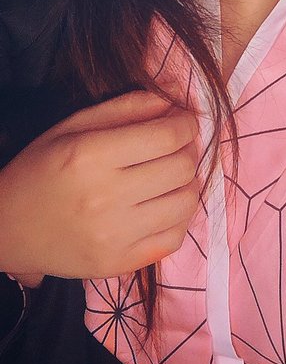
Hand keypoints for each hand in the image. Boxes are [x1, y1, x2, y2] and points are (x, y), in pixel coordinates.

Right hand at [0, 91, 199, 281]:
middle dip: (188, 150)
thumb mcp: (73, 126)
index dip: (185, 123)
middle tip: (178, 146)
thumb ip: (126, 108)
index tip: (183, 121)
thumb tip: (174, 100)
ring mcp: (114, 236)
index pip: (166, 136)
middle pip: (181, 168)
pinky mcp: (119, 264)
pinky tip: (164, 203)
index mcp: (90, 155)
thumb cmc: (41, 169)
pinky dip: (179, 216)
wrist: (8, 229)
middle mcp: (104, 197)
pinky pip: (175, 237)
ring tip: (171, 175)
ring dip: (188, 183)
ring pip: (185, 203)